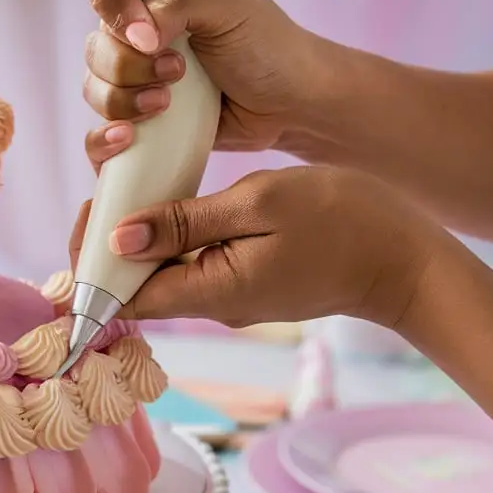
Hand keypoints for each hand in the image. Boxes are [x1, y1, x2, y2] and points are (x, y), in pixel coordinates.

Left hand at [68, 166, 451, 328]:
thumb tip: (119, 236)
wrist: (403, 258)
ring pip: (164, 274)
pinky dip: (175, 239)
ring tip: (139, 187)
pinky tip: (176, 204)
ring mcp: (229, 298)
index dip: (92, 264)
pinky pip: (193, 266)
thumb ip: (186, 223)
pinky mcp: (244, 284)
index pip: (123, 298)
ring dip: (144, 238)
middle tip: (110, 187)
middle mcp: (211, 305)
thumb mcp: (257, 203)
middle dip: (111, 244)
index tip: (89, 216)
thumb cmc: (341, 222)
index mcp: (208, 292)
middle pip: (138, 286)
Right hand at [84, 0, 327, 152]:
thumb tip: (137, 37)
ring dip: (122, 100)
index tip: (146, 36)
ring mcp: (139, 82)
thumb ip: (176, 5)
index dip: (116, 13)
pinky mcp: (143, 122)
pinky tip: (128, 137)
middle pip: (97, 48)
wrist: (289, 106)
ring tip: (165, 104)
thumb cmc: (267, 48)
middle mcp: (140, 38)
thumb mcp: (226, 7)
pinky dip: (104, 138)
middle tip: (176, 72)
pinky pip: (99, 132)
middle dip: (127, 66)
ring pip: (94, 88)